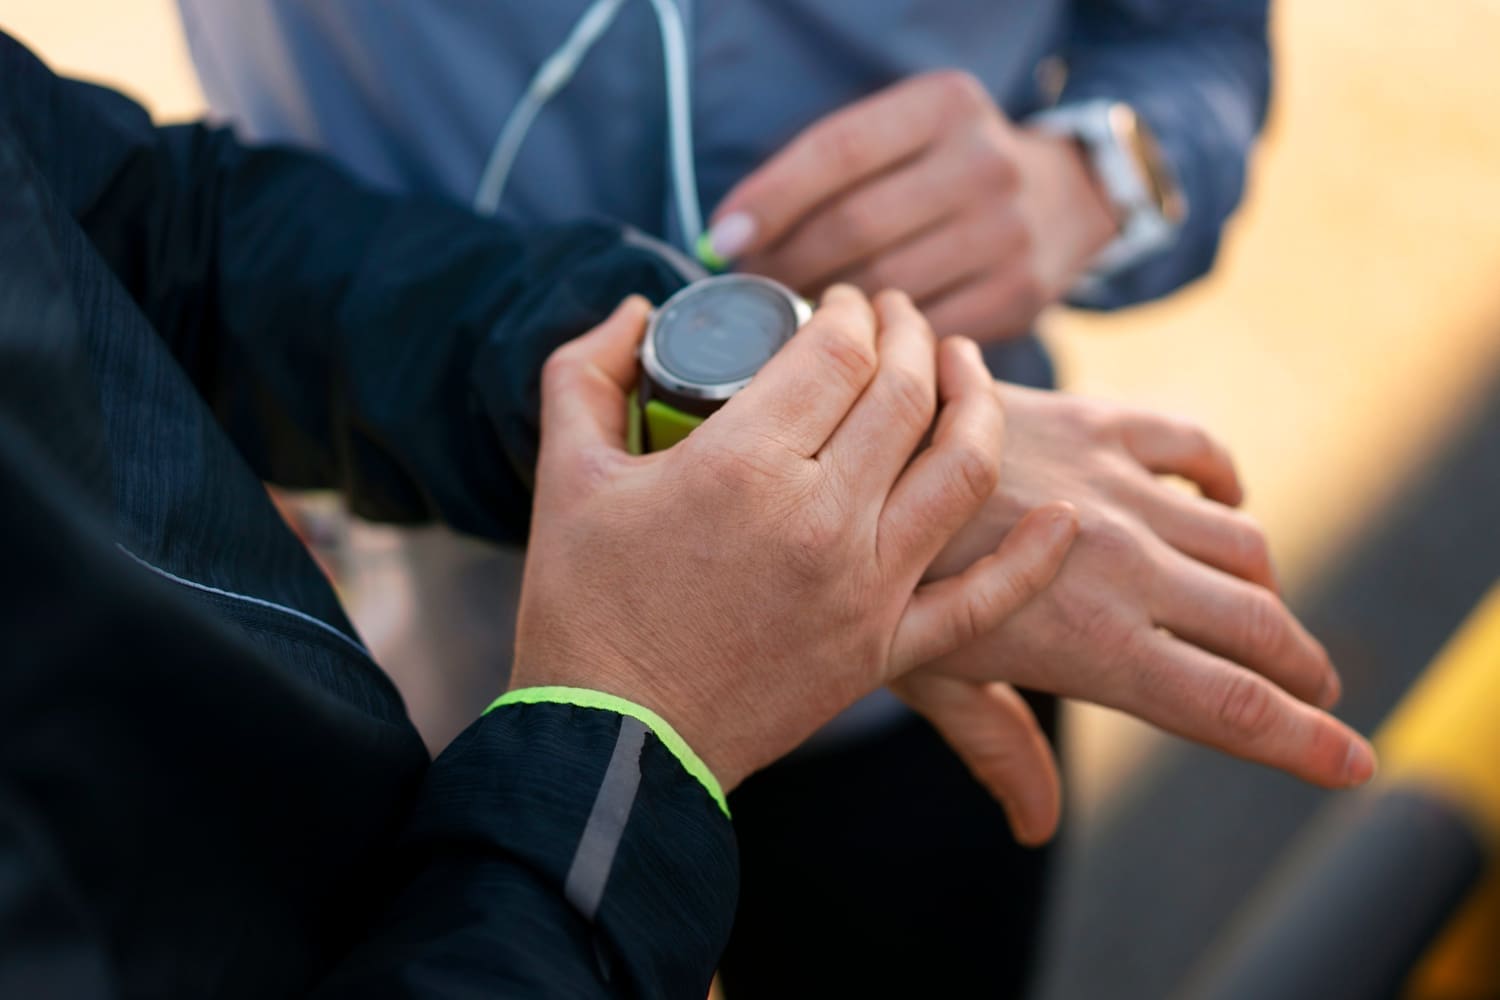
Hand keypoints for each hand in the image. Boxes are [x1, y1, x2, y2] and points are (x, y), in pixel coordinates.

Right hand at [510, 289, 1077, 789]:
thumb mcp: (564, 473)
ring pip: (963, 470)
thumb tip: (629, 309)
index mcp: (743, 465)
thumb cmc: (582, 606)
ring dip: (978, 401)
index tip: (841, 299)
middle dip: (909, 332)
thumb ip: (585, 372)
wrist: (613, 743)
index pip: (837, 350)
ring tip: (964, 365)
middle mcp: (822, 517)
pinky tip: (1062, 519)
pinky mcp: (884, 648)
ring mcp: (865, 587)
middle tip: (896, 313)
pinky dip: (1032, 560)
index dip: (849, 308)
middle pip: (905, 392)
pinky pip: (983, 602)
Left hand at [703, 71, 1117, 341]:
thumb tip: (732, 237)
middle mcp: (983, 164)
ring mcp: (1008, 234)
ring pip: (883, 288)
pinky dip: (873, 349)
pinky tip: (845, 350)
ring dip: (820, 315)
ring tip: (786, 320)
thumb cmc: (946, 170)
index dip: (771, 199)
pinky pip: (920, 333)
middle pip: (855, 227)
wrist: (1068, 199)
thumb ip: (825, 171)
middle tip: (750, 289)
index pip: (836, 152)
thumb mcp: (902, 135)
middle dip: (786, 264)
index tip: (724, 238)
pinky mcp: (1019, 298)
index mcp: (942, 106)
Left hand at [900, 385, 1375, 842]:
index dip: (1304, 742)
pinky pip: (1197, 447)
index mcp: (1093, 644)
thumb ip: (998, 745)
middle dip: (1301, 671)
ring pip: (1243, 544)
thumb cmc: (868, 577)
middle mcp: (1125, 568)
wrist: (845, 448)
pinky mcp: (1099, 425)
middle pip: (1259, 629)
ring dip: (1267, 586)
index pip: (1229, 707)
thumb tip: (1037, 826)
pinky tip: (1225, 498)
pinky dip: (1225, 479)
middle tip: (1315, 692)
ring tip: (1266, 611)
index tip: (1351, 760)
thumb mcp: (932, 674)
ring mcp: (1118, 490)